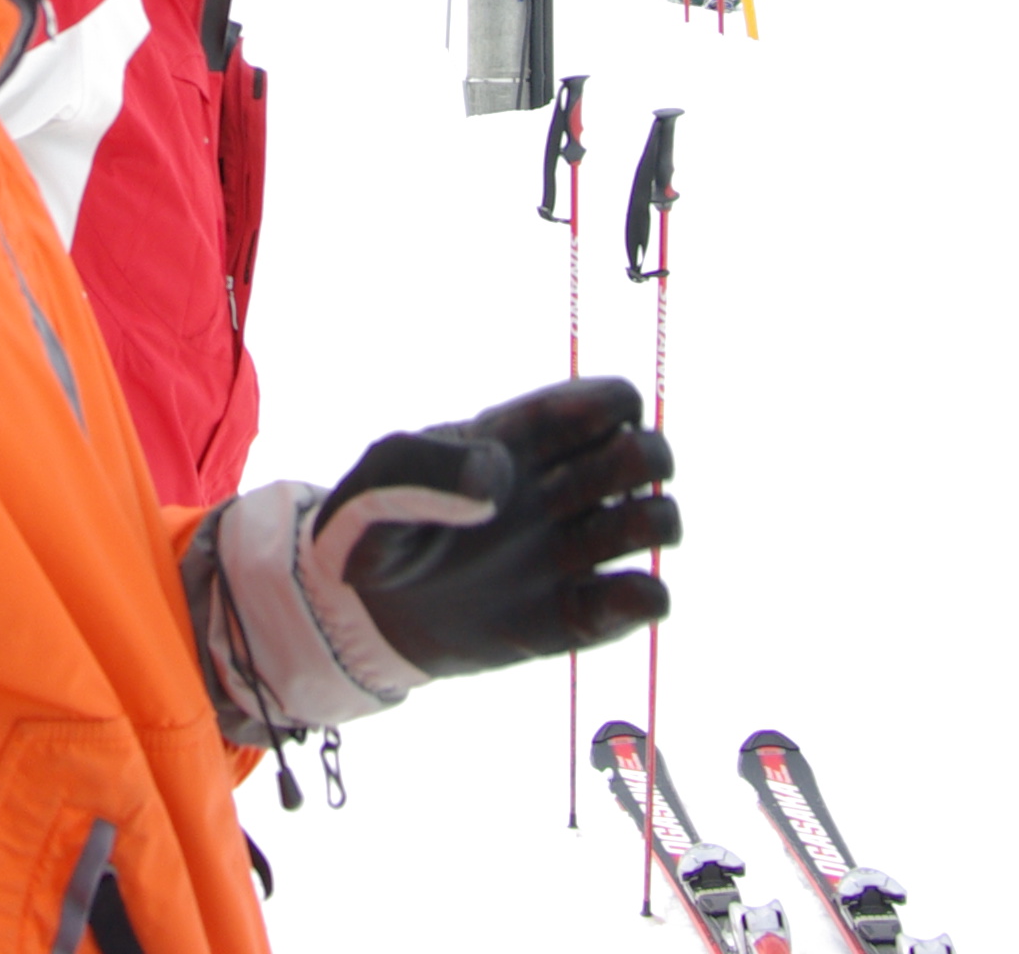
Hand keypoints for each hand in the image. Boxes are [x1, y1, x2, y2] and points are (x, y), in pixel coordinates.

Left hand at [323, 376, 678, 677]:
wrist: (361, 616)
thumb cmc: (370, 532)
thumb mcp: (374, 488)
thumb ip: (422, 467)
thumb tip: (496, 476)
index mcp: (522, 442)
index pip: (606, 401)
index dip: (613, 408)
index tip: (581, 433)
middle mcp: (559, 491)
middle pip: (645, 454)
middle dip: (648, 459)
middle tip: (599, 489)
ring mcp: (570, 553)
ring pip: (656, 521)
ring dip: (656, 523)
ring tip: (599, 539)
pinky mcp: (572, 616)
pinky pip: (639, 601)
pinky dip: (643, 598)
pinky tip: (604, 598)